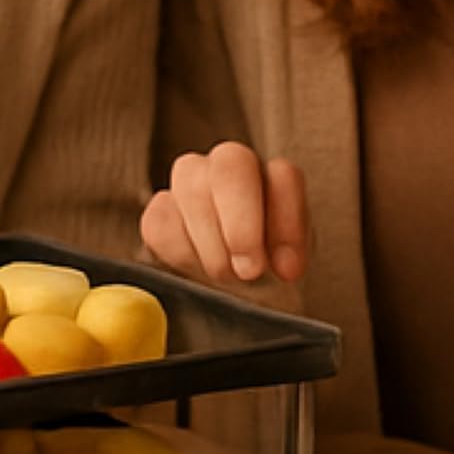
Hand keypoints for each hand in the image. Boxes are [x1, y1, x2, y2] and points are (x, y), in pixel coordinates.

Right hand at [141, 142, 308, 284]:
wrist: (240, 289)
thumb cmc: (271, 275)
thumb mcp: (293, 270)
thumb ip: (291, 259)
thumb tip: (285, 267)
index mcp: (278, 179)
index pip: (282, 176)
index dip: (285, 223)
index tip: (288, 270)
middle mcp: (234, 168)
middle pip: (231, 163)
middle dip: (240, 225)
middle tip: (249, 271)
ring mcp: (192, 181)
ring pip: (190, 186)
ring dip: (210, 243)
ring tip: (226, 276)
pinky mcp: (161, 211)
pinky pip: (160, 222)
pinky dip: (179, 253)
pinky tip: (197, 270)